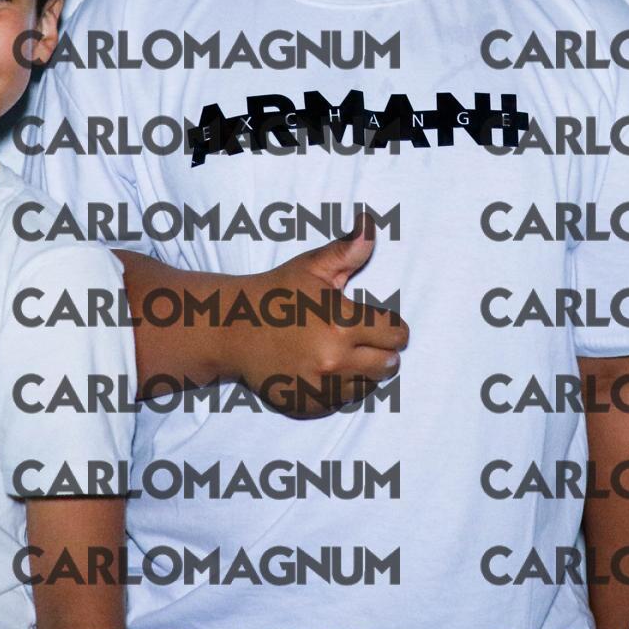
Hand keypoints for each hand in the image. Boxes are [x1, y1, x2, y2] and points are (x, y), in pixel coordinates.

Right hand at [226, 213, 409, 415]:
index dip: (392, 326)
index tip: (380, 321)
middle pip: (389, 365)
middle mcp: (335, 360)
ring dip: (363, 370)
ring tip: (344, 352)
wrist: (233, 330)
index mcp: (341, 324)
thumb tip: (371, 223)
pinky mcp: (308, 404)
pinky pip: (343, 401)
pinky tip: (325, 369)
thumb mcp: (312, 267)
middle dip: (383, 350)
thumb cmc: (277, 293)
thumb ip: (348, 250)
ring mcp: (321, 387)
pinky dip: (341, 388)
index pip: (396, 334)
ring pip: (369, 385)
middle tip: (365, 338)